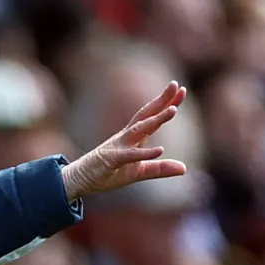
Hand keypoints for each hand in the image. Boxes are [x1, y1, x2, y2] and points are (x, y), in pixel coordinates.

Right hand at [62, 81, 186, 200]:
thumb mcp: (139, 173)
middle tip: (176, 85)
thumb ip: (160, 169)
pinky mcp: (112, 160)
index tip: (182, 89)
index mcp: (133, 138)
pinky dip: (144, 153)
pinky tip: (160, 150)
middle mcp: (126, 137)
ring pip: (139, 130)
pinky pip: (130, 155)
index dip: (166, 103)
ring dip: (156, 119)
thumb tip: (184, 168)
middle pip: (146, 115)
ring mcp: (118, 146)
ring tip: (173, 109)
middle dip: (162, 100)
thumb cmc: (108, 172)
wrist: (80, 179)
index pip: (151, 116)